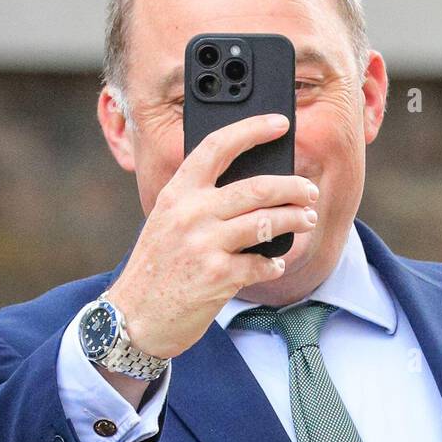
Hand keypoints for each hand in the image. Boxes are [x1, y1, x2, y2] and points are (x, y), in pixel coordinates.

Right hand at [107, 114, 319, 360]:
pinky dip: (273, 263)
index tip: (279, 125)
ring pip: (266, 222)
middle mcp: (190, 213)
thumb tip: (251, 190)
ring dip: (295, 220)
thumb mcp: (165, 223)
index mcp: (177, 193)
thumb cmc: (155, 269)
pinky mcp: (218, 276)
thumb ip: (197, 202)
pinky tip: (274, 264)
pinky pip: (261, 263)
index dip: (252, 130)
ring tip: (306, 220)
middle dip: (293, 187)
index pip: (217, 147)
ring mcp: (205, 244)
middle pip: (258, 187)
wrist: (133, 317)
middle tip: (308, 191)